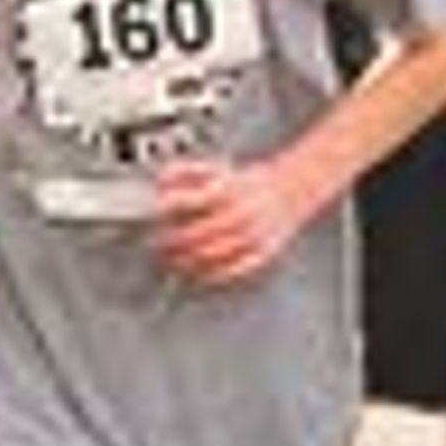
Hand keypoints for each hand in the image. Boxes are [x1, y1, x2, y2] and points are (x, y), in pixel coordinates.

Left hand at [147, 149, 303, 288]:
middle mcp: (241, 213)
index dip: (167, 210)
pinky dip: (210, 275)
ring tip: (172, 260)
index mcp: (230, 190)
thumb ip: (187, 172)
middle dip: (171, 242)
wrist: (292, 190)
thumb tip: (160, 181)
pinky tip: (197, 273)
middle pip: (196, 234)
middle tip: (157, 244)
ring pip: (210, 255)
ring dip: (185, 261)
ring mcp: (252, 235)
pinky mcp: (261, 253)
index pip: (190, 201)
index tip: (154, 215)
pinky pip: (231, 270)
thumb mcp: (218, 170)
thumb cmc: (250, 183)